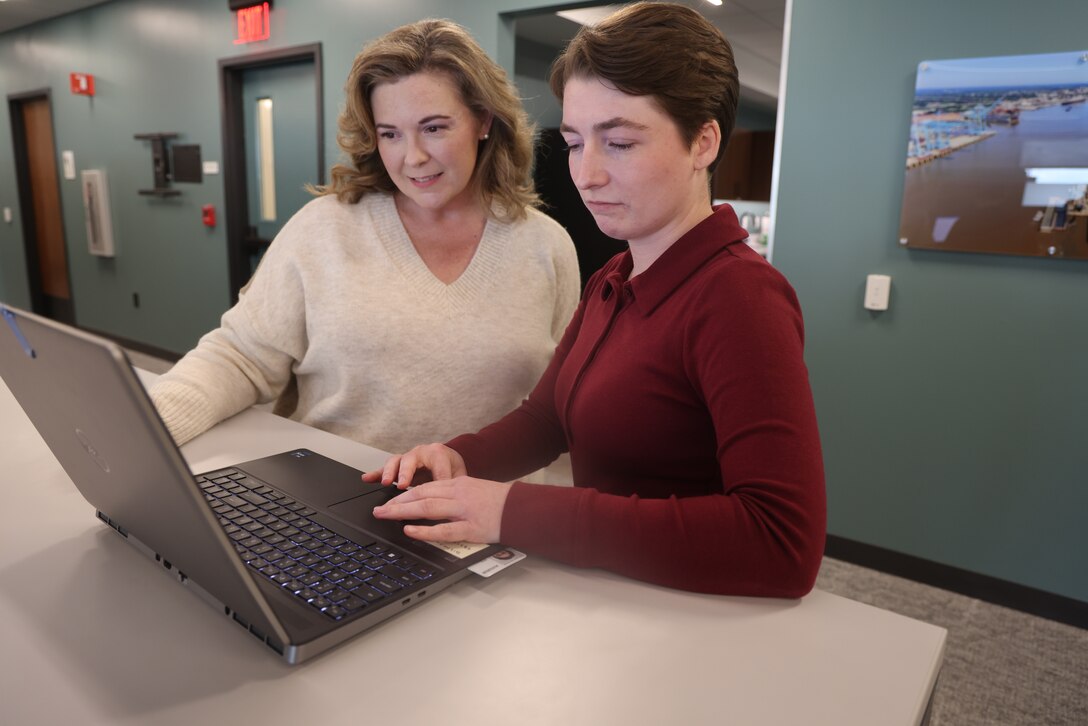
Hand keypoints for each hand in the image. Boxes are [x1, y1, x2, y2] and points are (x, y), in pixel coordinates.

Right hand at [361, 443, 466, 488]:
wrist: (448, 460)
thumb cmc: (452, 468)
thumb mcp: (459, 476)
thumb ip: (455, 485)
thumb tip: (454, 500)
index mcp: (439, 454)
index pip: (437, 467)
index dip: (434, 480)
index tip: (432, 493)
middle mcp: (421, 452)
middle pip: (410, 460)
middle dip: (406, 472)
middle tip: (402, 485)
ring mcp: (408, 458)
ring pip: (396, 461)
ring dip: (389, 472)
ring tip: (385, 482)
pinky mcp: (398, 466)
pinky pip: (384, 468)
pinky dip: (375, 473)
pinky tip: (366, 479)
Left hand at [370, 476, 509, 543]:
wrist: (523, 508)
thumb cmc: (501, 501)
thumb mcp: (475, 490)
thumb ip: (454, 495)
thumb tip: (430, 504)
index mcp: (459, 484)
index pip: (425, 486)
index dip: (404, 494)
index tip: (389, 500)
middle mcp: (459, 494)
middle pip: (421, 494)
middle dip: (396, 502)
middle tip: (379, 510)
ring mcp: (464, 511)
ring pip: (427, 507)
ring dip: (402, 512)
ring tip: (385, 516)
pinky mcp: (471, 528)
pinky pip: (443, 530)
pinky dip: (424, 531)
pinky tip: (410, 531)